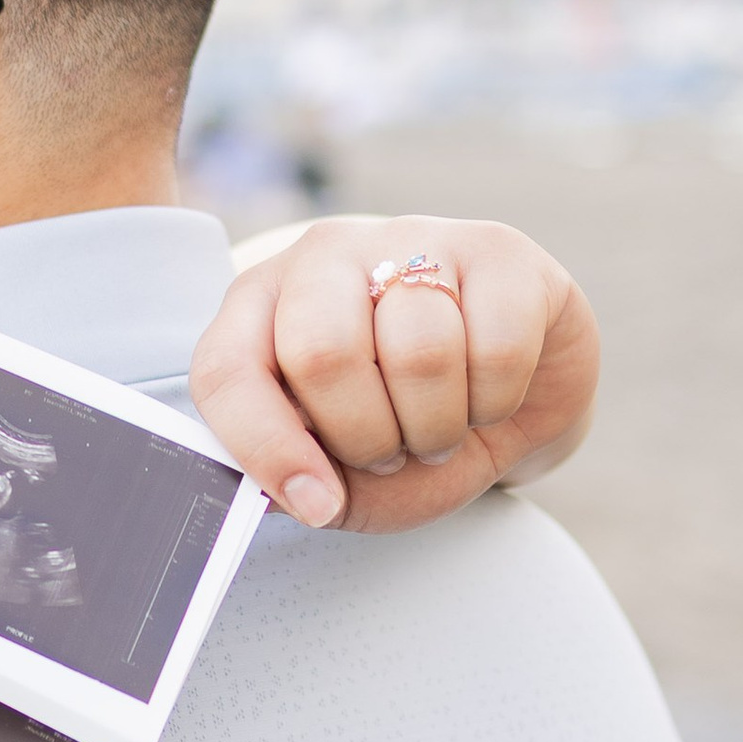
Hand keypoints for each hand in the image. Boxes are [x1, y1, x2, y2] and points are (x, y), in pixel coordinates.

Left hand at [189, 216, 598, 534]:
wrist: (515, 397)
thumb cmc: (410, 425)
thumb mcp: (343, 471)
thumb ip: (301, 478)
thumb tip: (285, 492)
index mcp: (264, 303)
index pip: (227, 366)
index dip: (265, 447)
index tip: (315, 502)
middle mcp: (329, 256)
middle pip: (321, 353)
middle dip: (364, 437)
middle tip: (390, 454)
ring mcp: (414, 239)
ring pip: (419, 352)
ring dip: (436, 426)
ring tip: (440, 427)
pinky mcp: (499, 250)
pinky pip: (496, 348)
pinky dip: (496, 402)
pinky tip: (488, 394)